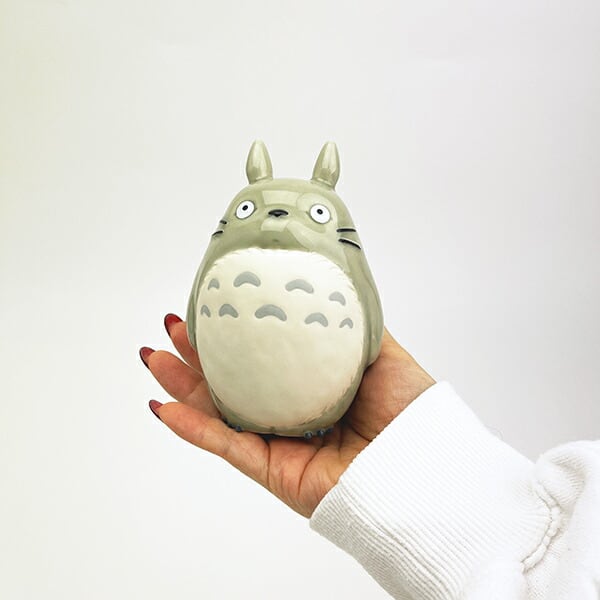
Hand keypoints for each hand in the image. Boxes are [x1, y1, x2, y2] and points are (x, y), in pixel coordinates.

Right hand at [141, 315, 434, 517]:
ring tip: (154, 358)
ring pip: (218, 412)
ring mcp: (279, 443)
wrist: (423, 464)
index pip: (264, 358)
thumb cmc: (409, 410)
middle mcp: (292, 413)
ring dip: (182, 387)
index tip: (213, 308)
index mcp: (313, 385)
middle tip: (172, 329)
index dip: (236, 334)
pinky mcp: (273, 471)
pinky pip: (225, 447)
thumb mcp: (381, 351)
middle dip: (198, 356)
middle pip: (232, 383)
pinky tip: (164, 406)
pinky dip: (192, 428)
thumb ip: (351, 325)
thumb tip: (330, 289)